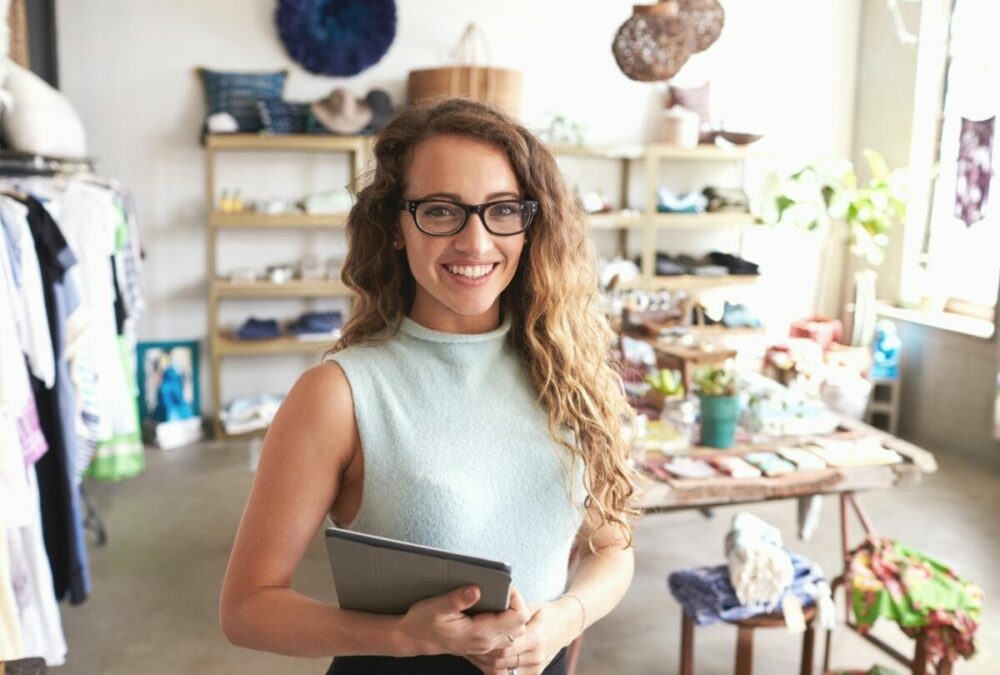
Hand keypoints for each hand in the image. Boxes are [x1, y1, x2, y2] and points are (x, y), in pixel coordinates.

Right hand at [398, 585, 529, 657]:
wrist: (412, 639)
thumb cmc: (422, 623)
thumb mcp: (436, 607)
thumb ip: (457, 599)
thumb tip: (476, 590)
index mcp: (480, 633)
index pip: (518, 618)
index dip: (517, 598)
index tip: (505, 584)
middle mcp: (486, 642)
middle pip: (521, 625)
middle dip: (517, 604)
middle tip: (503, 588)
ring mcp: (484, 645)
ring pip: (515, 631)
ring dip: (512, 613)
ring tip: (499, 596)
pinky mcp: (481, 643)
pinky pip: (504, 635)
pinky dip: (505, 621)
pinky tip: (492, 608)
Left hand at [464, 594, 578, 673]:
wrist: (565, 625)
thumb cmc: (544, 612)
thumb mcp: (531, 606)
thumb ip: (513, 609)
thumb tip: (490, 601)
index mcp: (536, 635)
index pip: (506, 644)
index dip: (487, 641)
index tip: (472, 634)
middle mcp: (537, 654)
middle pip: (501, 659)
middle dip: (481, 653)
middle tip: (465, 643)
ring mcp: (536, 666)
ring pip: (501, 671)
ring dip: (484, 663)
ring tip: (470, 651)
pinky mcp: (534, 673)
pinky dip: (493, 670)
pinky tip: (483, 660)